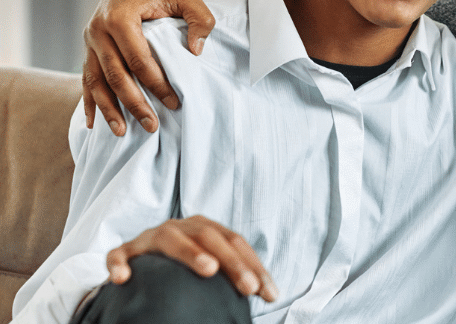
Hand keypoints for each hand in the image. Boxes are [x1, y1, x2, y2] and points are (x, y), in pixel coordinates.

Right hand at [82, 0, 214, 135]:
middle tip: (152, 126)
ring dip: (108, 109)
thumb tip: (196, 52)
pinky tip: (94, 123)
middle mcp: (99, 30)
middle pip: (115, 75)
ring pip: (95, 80)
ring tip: (121, 133)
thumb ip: (199, 20)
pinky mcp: (89, 46)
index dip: (156, 84)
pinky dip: (89, 101)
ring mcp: (90, 39)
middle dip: (133, 103)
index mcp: (120, 17)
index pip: (139, 60)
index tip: (174, 103)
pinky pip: (86, 77)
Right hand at [106, 216, 277, 301]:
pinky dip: (119, 264)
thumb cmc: (182, 268)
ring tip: (208, 270)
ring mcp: (150, 237)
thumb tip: (268, 297)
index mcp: (204, 228)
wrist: (138, 262)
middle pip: (210, 237)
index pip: (235, 242)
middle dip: (233, 262)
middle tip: (249, 287)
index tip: (269, 293)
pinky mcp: (124, 251)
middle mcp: (180, 227)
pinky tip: (123, 279)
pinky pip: (118, 255)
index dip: (254, 266)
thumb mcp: (208, 266)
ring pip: (170, 238)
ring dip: (191, 253)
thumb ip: (231, 276)